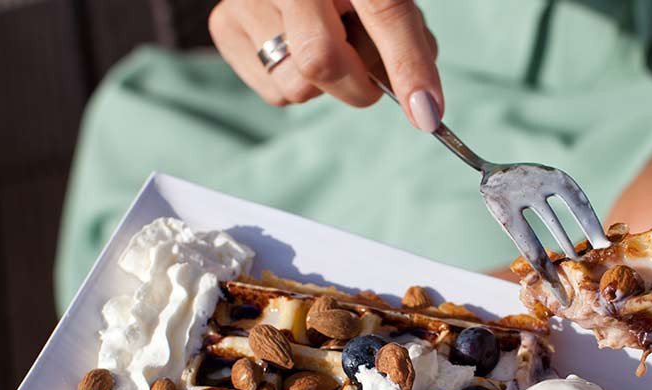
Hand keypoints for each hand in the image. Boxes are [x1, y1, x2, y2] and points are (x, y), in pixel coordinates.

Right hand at [209, 0, 442, 130]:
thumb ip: (407, 40)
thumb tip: (422, 106)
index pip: (385, 12)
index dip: (409, 66)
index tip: (427, 114)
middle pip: (322, 60)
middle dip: (358, 86)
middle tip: (370, 78)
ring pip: (296, 85)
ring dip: (324, 87)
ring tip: (326, 46)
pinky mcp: (224, 24)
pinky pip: (274, 93)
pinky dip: (295, 85)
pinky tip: (295, 50)